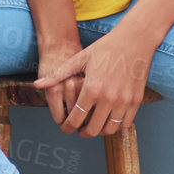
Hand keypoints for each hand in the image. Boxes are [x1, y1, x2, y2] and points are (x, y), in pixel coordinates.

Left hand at [33, 15, 157, 137]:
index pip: (76, 119)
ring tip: (94, 125)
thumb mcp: (80, 59)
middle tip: (79, 130)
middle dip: (82, 133)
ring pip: (109, 129)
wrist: (135, 39)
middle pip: (92, 129)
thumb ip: (58, 75)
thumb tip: (37, 84)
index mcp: (92, 88)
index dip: (68, 127)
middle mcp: (108, 97)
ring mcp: (124, 100)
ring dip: (99, 131)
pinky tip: (109, 119)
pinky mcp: (136, 100)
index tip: (66, 128)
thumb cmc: (105, 47)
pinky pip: (125, 123)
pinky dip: (115, 125)